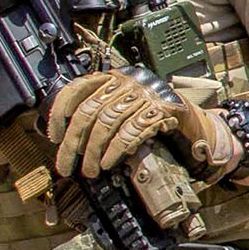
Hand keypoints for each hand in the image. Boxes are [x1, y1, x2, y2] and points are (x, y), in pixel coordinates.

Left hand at [44, 67, 234, 179]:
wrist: (195, 125)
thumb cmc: (155, 121)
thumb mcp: (124, 111)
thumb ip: (101, 115)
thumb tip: (66, 138)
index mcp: (114, 79)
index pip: (77, 88)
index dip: (60, 112)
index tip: (53, 135)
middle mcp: (128, 82)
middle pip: (89, 111)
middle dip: (73, 143)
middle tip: (67, 166)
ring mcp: (146, 94)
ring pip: (107, 122)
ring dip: (93, 151)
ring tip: (89, 170)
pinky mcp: (162, 109)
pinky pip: (131, 130)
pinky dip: (115, 150)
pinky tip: (108, 162)